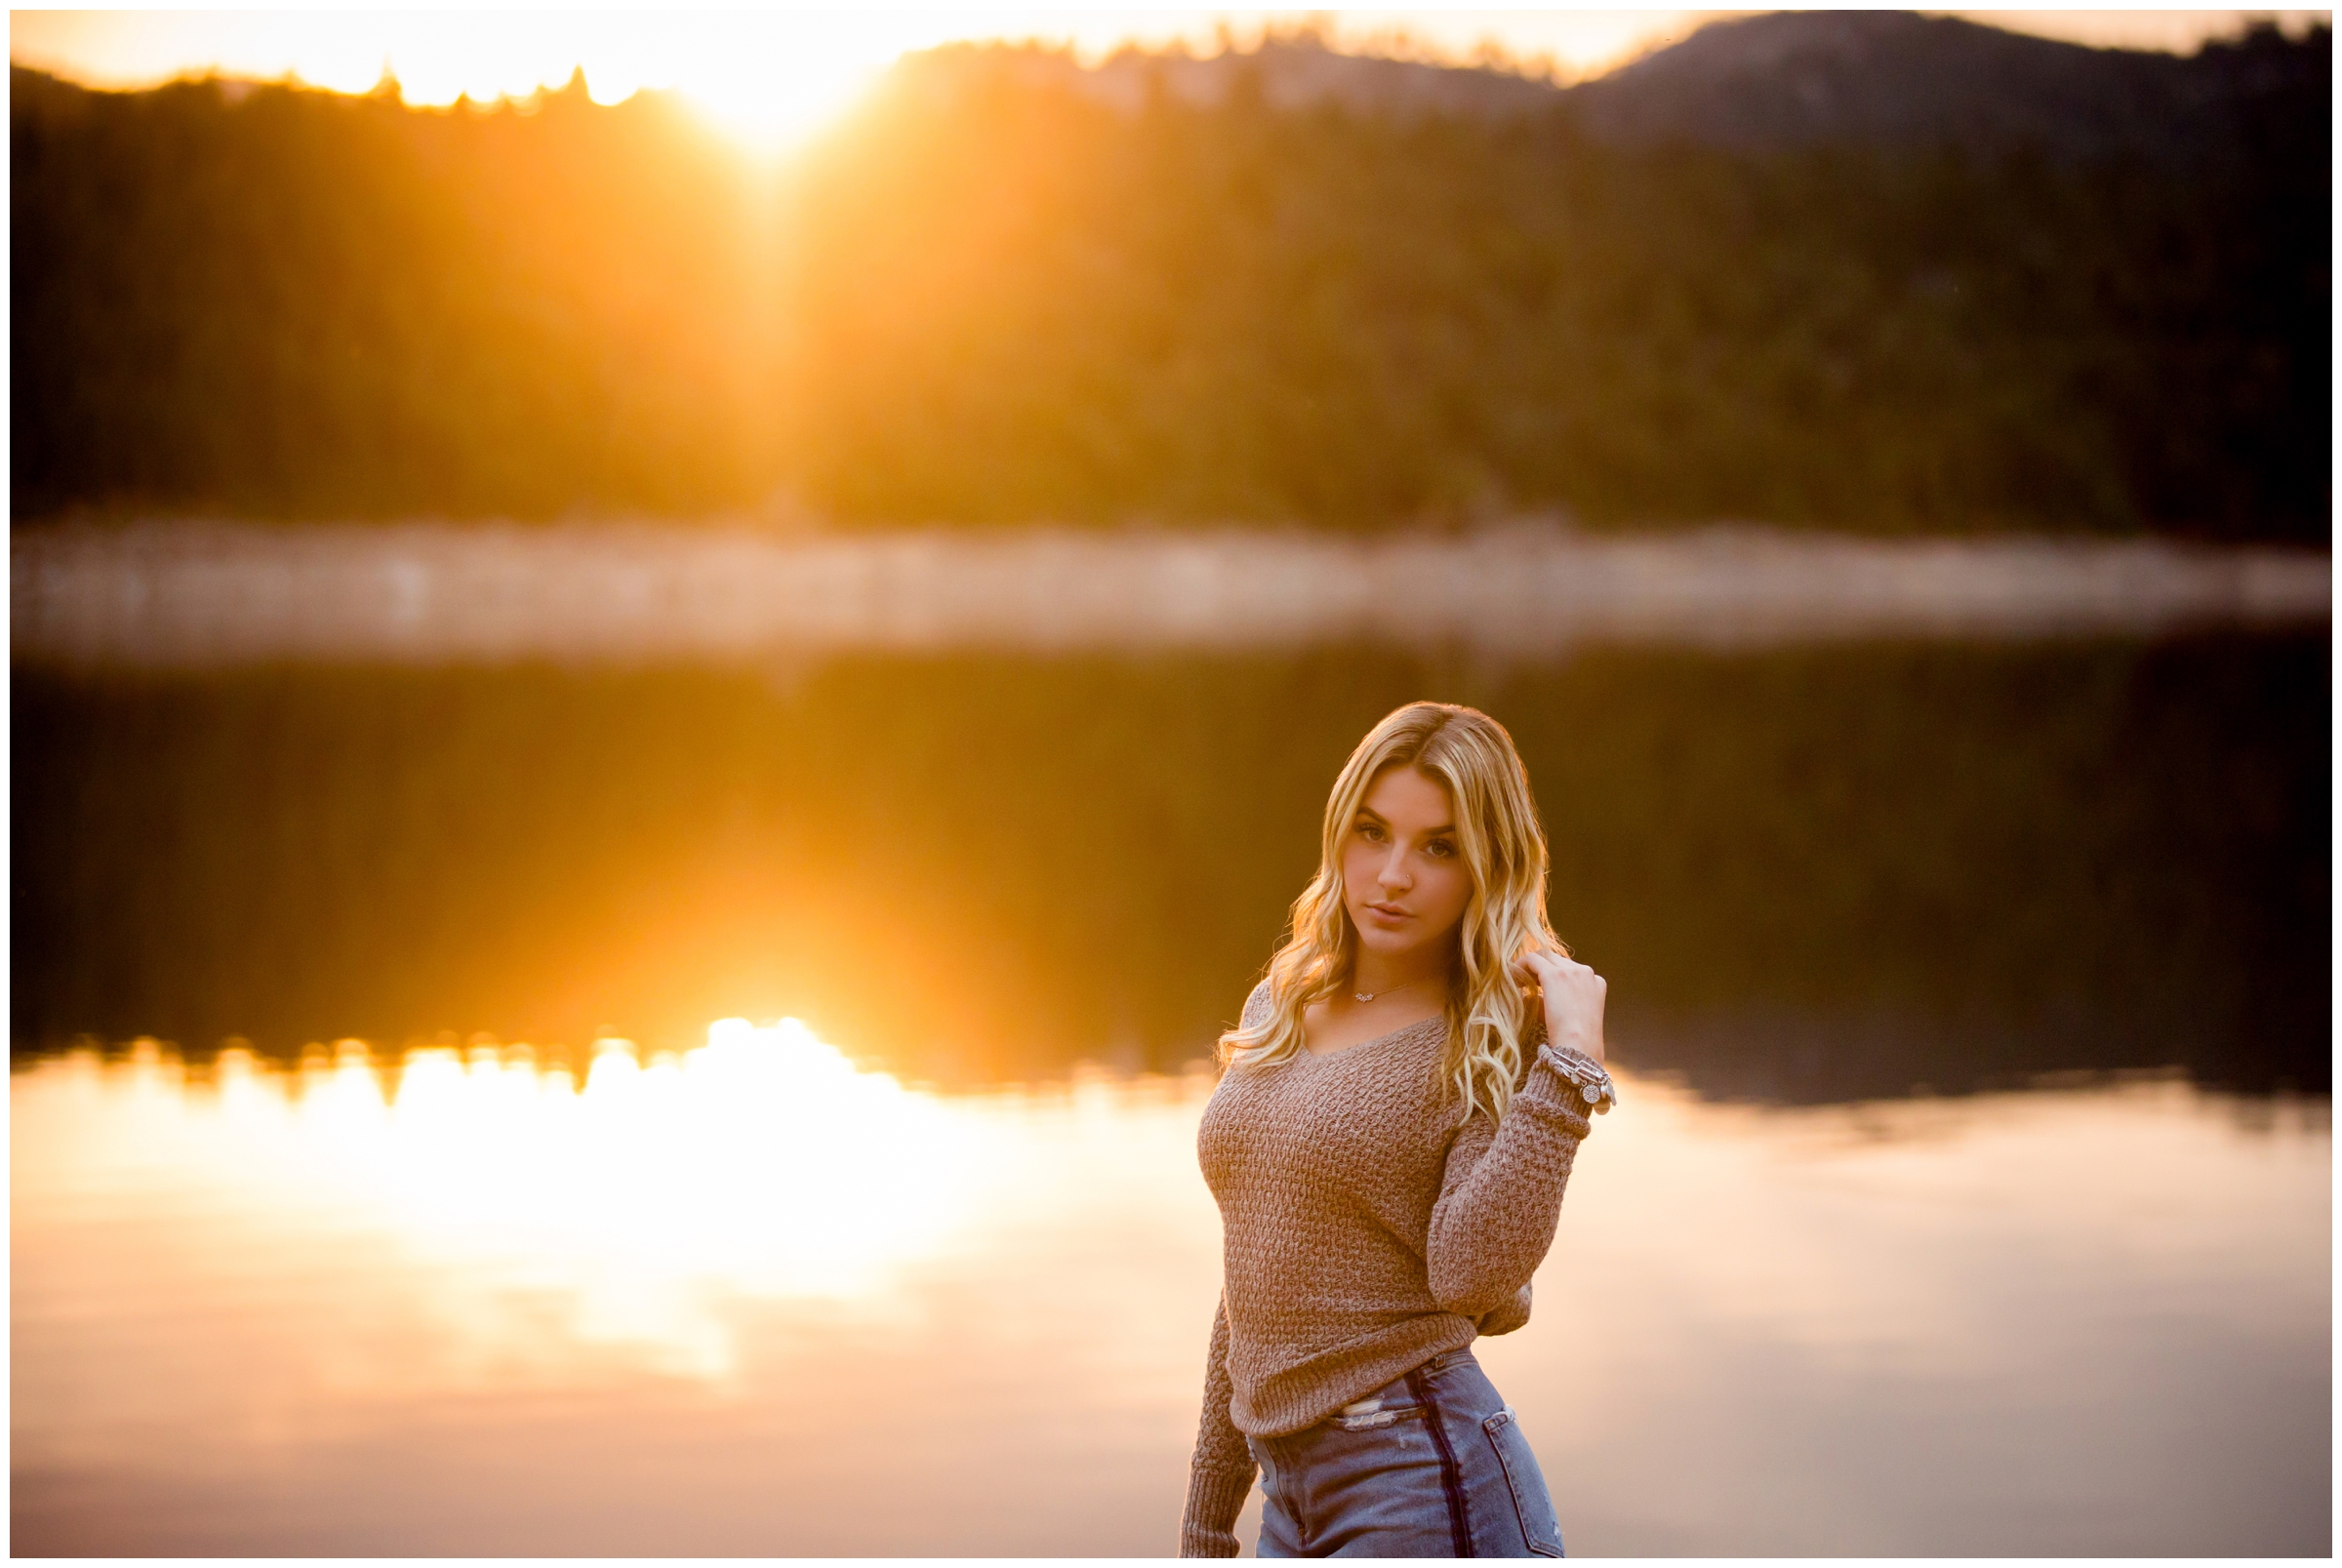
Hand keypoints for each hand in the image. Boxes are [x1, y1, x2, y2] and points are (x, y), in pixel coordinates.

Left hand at [1513, 941, 1606, 1064]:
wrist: (1579, 1047)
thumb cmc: (1574, 1041)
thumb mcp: (1568, 1018)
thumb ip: (1551, 1003)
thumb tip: (1529, 996)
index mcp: (1596, 984)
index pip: (1570, 971)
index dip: (1551, 975)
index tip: (1536, 985)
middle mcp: (1587, 973)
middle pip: (1557, 960)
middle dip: (1540, 967)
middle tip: (1523, 981)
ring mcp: (1572, 972)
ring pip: (1545, 956)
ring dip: (1530, 966)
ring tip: (1517, 980)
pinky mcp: (1555, 975)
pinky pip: (1532, 960)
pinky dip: (1520, 966)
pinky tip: (1512, 979)